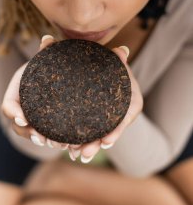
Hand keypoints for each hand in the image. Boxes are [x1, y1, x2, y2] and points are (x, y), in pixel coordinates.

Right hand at [2, 35, 68, 149]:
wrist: (50, 75)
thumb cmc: (45, 65)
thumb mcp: (44, 58)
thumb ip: (46, 50)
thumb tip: (48, 38)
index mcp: (15, 91)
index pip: (8, 106)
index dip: (14, 113)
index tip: (23, 119)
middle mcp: (19, 107)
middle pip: (18, 125)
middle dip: (29, 133)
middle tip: (42, 138)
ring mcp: (29, 117)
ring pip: (30, 134)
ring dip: (41, 140)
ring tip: (56, 144)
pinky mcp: (40, 123)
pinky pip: (42, 135)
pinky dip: (51, 141)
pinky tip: (65, 145)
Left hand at [68, 46, 143, 162]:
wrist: (111, 75)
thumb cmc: (114, 69)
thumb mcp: (117, 65)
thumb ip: (118, 60)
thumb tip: (122, 50)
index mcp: (132, 101)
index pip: (125, 117)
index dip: (116, 130)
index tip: (106, 141)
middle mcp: (124, 113)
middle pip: (111, 131)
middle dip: (98, 143)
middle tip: (84, 153)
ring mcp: (112, 119)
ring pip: (101, 135)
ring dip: (90, 146)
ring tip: (76, 155)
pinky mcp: (101, 121)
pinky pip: (94, 133)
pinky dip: (84, 141)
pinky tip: (72, 151)